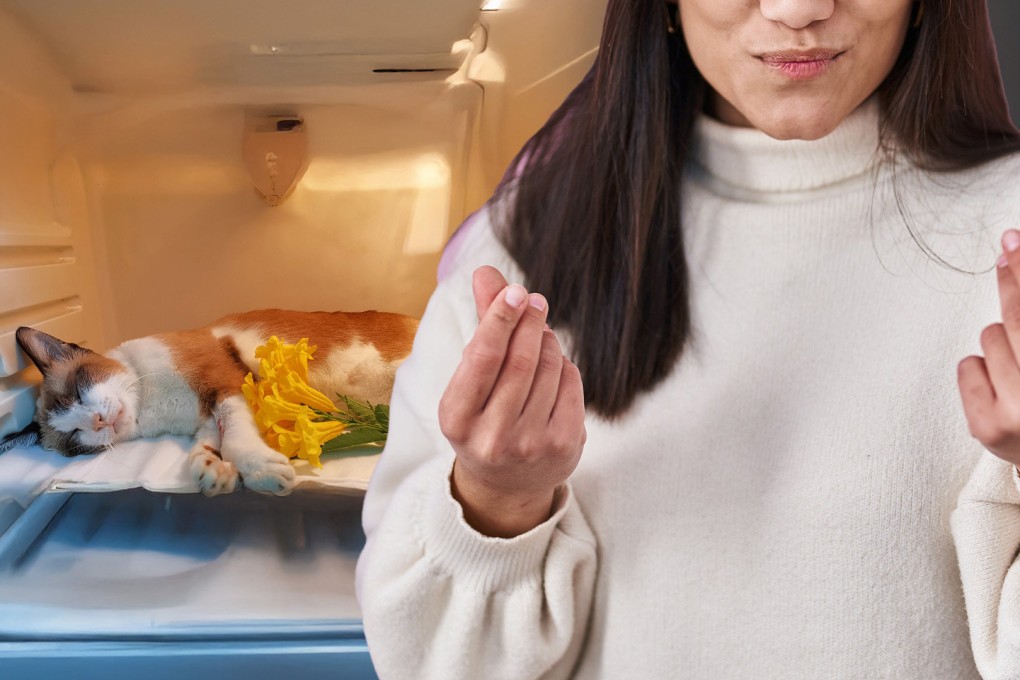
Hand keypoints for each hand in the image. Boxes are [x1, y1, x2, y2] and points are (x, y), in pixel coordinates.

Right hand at [438, 266, 586, 537]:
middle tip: (534, 300)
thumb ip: (482, 325)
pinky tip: (552, 368)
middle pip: (520, 361)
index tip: (515, 291)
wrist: (506, 485)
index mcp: (457, 418)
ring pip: (549, 369)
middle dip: (529, 323)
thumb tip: (486, 272)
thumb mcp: (470, 380)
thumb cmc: (484, 418)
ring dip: (546, 342)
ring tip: (538, 335)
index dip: (500, 320)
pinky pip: (571, 385)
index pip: (483, 358)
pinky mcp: (564, 446)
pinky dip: (563, 366)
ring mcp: (530, 445)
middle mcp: (492, 436)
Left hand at [958, 229, 1019, 468]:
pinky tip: (1000, 386)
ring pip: (991, 337)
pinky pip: (968, 364)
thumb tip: (1013, 253)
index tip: (1013, 241)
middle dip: (1013, 280)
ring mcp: (1018, 413)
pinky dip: (980, 368)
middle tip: (1007, 251)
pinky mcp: (986, 427)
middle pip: (1019, 317)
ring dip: (1002, 342)